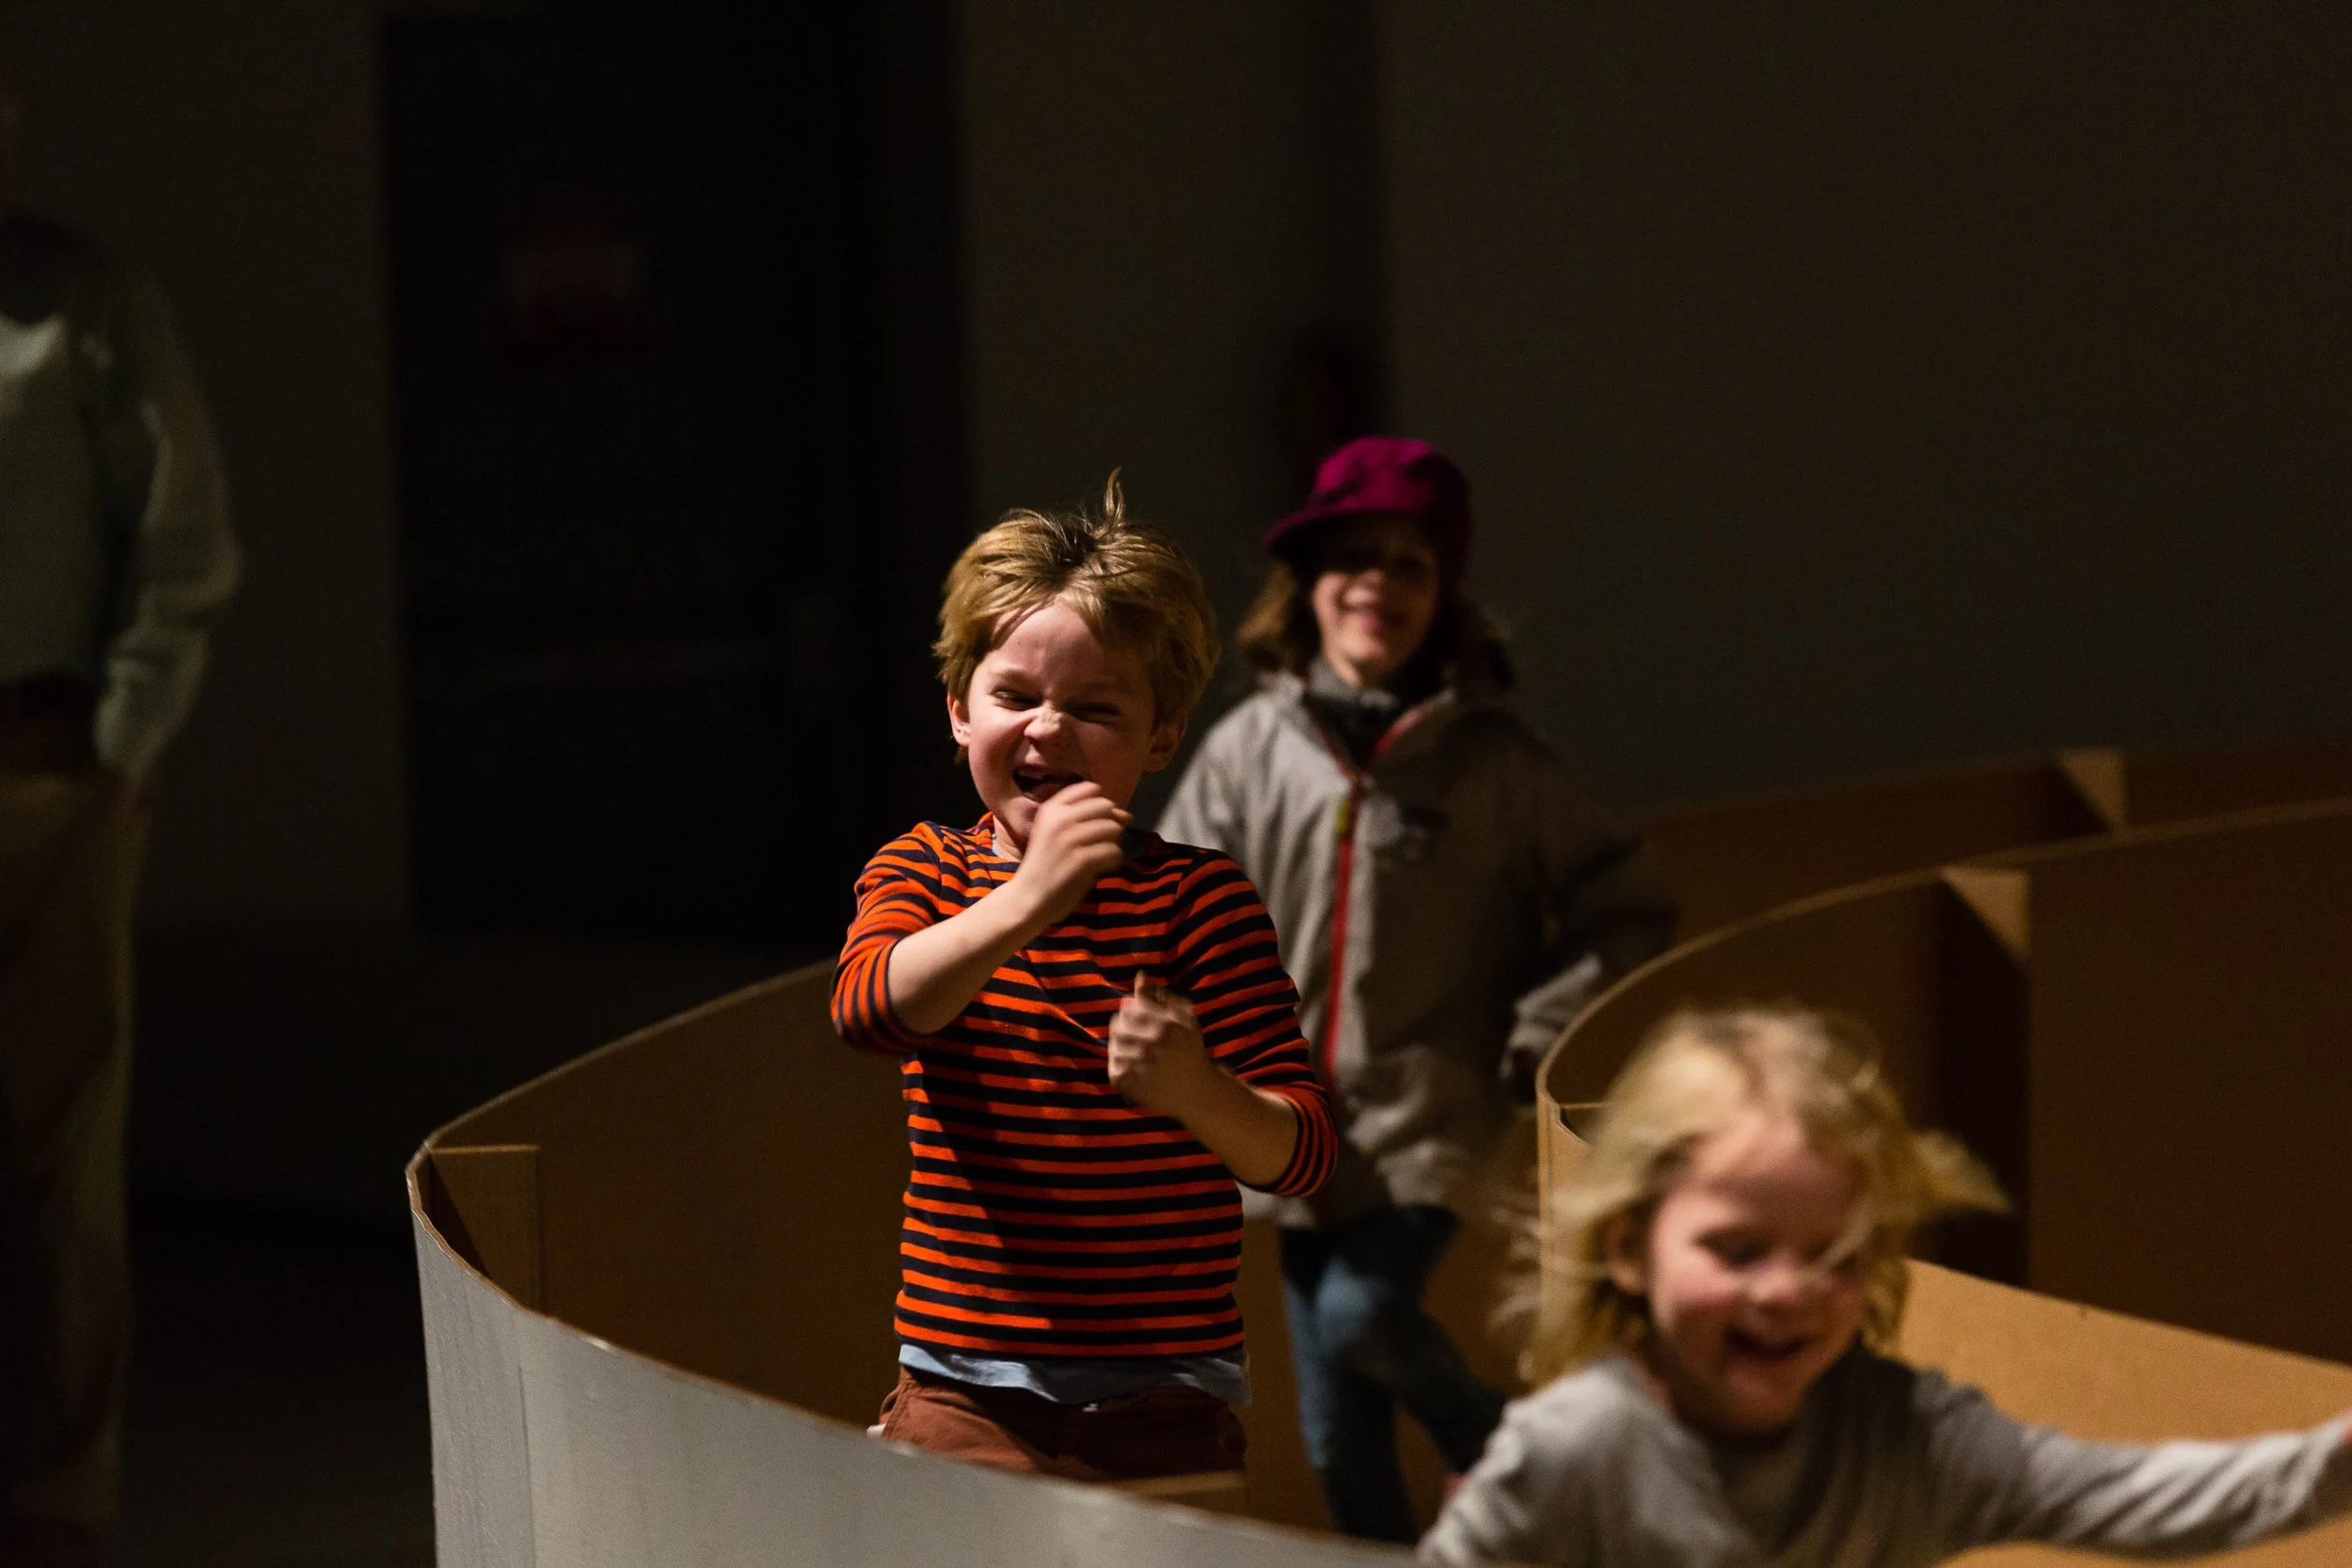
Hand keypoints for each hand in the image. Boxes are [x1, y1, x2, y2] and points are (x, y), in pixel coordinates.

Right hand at [1007, 782, 1127, 927]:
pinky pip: (1114, 851)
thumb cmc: (1045, 865)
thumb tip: (1126, 815)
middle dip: (1110, 823)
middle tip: (1100, 843)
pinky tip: (1101, 868)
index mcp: (1051, 808)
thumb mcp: (1056, 833)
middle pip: (1105, 806)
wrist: (1027, 898)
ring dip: (1113, 843)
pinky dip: (1113, 861)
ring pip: (1113, 828)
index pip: (1090, 788)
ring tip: (1100, 857)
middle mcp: (1060, 818)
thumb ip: (1087, 820)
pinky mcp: (1082, 859)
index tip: (1097, 821)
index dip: (1101, 804)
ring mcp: (1071, 838)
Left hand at [1108, 974, 1216, 1115]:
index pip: (1129, 1007)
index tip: (1143, 1021)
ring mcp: (1136, 1066)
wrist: (1197, 1091)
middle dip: (1126, 1027)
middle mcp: (1150, 1043)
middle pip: (1117, 1023)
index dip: (1133, 1011)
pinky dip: (1121, 1066)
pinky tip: (1136, 1068)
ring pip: (1113, 1044)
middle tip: (1140, 1037)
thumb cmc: (1190, 1049)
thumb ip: (1161, 994)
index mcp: (1164, 1024)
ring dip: (1123, 1046)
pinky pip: (1113, 1066)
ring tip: (1139, 1053)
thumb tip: (1140, 976)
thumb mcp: (1184, 1017)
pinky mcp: (1127, 1083)